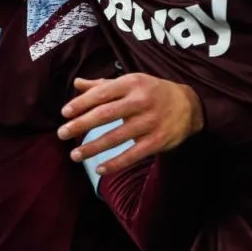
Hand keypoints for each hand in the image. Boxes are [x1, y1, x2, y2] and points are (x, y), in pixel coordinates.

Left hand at [58, 74, 202, 174]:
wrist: (190, 105)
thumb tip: (76, 83)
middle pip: (106, 114)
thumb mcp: (131, 82)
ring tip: (74, 155)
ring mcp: (150, 122)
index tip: (64, 113)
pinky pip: (133, 154)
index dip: (81, 103)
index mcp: (132, 83)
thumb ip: (103, 85)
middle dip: (81, 125)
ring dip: (93, 147)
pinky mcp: (158, 141)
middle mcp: (141, 101)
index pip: (102, 93)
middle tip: (61, 134)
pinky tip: (99, 169)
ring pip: (117, 137)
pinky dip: (115, 163)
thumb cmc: (153, 92)